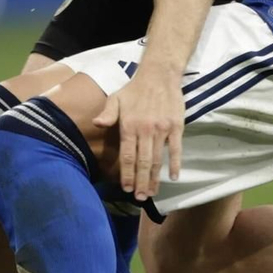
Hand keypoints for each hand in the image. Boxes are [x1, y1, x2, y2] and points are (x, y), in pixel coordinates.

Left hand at [99, 64, 183, 203]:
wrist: (159, 74)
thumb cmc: (135, 89)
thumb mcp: (116, 98)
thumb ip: (107, 113)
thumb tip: (97, 124)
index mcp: (129, 126)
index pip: (127, 156)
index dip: (127, 174)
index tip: (126, 188)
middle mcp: (145, 130)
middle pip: (142, 162)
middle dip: (140, 182)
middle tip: (139, 198)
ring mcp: (162, 130)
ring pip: (157, 159)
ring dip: (155, 178)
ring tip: (152, 193)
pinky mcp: (176, 127)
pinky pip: (175, 149)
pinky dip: (175, 164)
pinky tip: (174, 177)